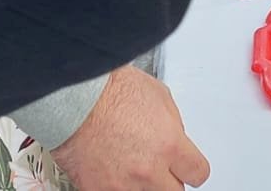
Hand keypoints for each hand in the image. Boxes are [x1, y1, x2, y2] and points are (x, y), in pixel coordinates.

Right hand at [51, 67, 210, 190]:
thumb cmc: (110, 90)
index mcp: (170, 145)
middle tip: (161, 167)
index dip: (193, 169)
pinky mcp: (97, 190)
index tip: (188, 168)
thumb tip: (177, 139)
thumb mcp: (159, 96)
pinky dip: (115, 184)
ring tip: (131, 162)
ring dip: (142, 183)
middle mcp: (148, 170)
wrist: (72, 98)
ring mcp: (122, 184)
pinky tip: (112, 167)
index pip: (198, 173)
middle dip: (170, 179)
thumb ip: (173, 125)